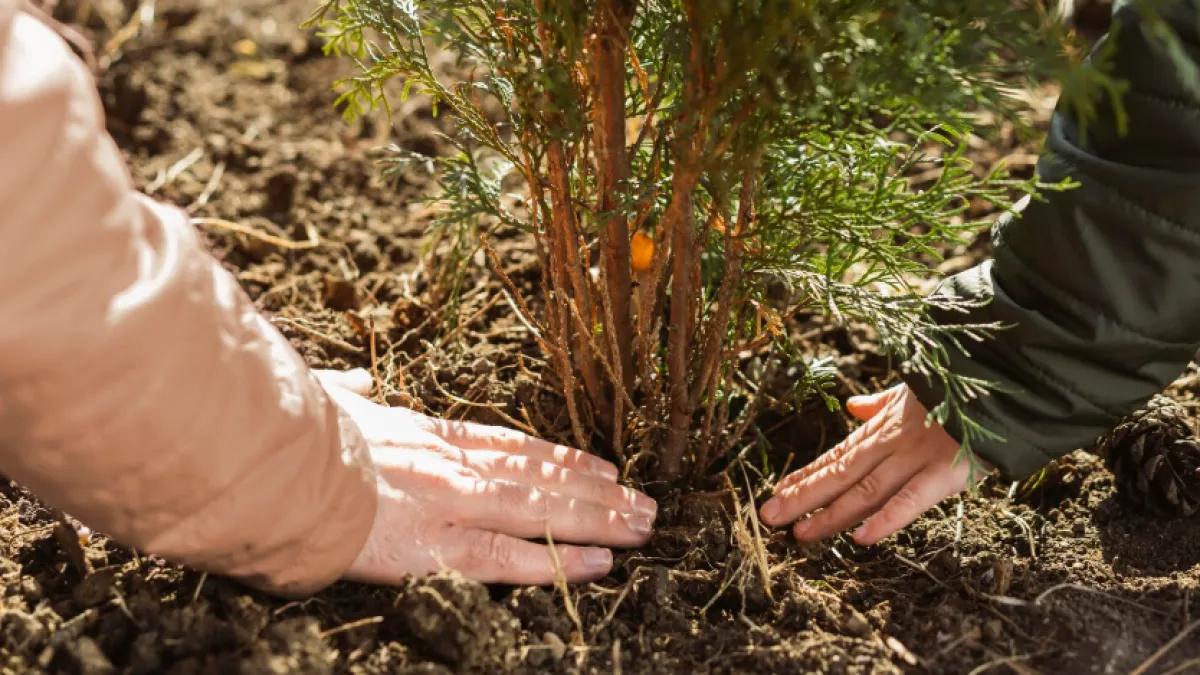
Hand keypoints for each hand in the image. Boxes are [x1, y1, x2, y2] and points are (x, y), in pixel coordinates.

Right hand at [313, 369, 655, 585]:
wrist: (265, 462)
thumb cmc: (290, 432)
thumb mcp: (327, 401)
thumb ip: (350, 394)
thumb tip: (358, 383)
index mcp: (427, 434)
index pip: (511, 446)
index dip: (562, 458)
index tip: (602, 466)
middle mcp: (451, 466)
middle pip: (540, 478)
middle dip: (598, 492)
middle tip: (645, 501)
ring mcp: (448, 504)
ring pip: (540, 513)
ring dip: (598, 521)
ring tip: (643, 526)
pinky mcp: (434, 546)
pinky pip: (508, 557)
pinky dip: (557, 561)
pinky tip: (599, 565)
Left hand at [759, 384, 992, 545]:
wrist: (1003, 377)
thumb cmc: (960, 388)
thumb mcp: (914, 391)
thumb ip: (881, 403)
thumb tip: (854, 406)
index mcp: (884, 427)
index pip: (836, 456)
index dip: (806, 477)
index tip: (776, 493)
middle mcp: (892, 443)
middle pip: (839, 475)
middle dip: (802, 497)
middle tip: (767, 517)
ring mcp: (917, 457)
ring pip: (865, 490)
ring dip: (830, 514)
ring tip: (799, 533)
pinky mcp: (947, 472)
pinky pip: (912, 499)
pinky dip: (886, 519)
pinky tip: (860, 538)